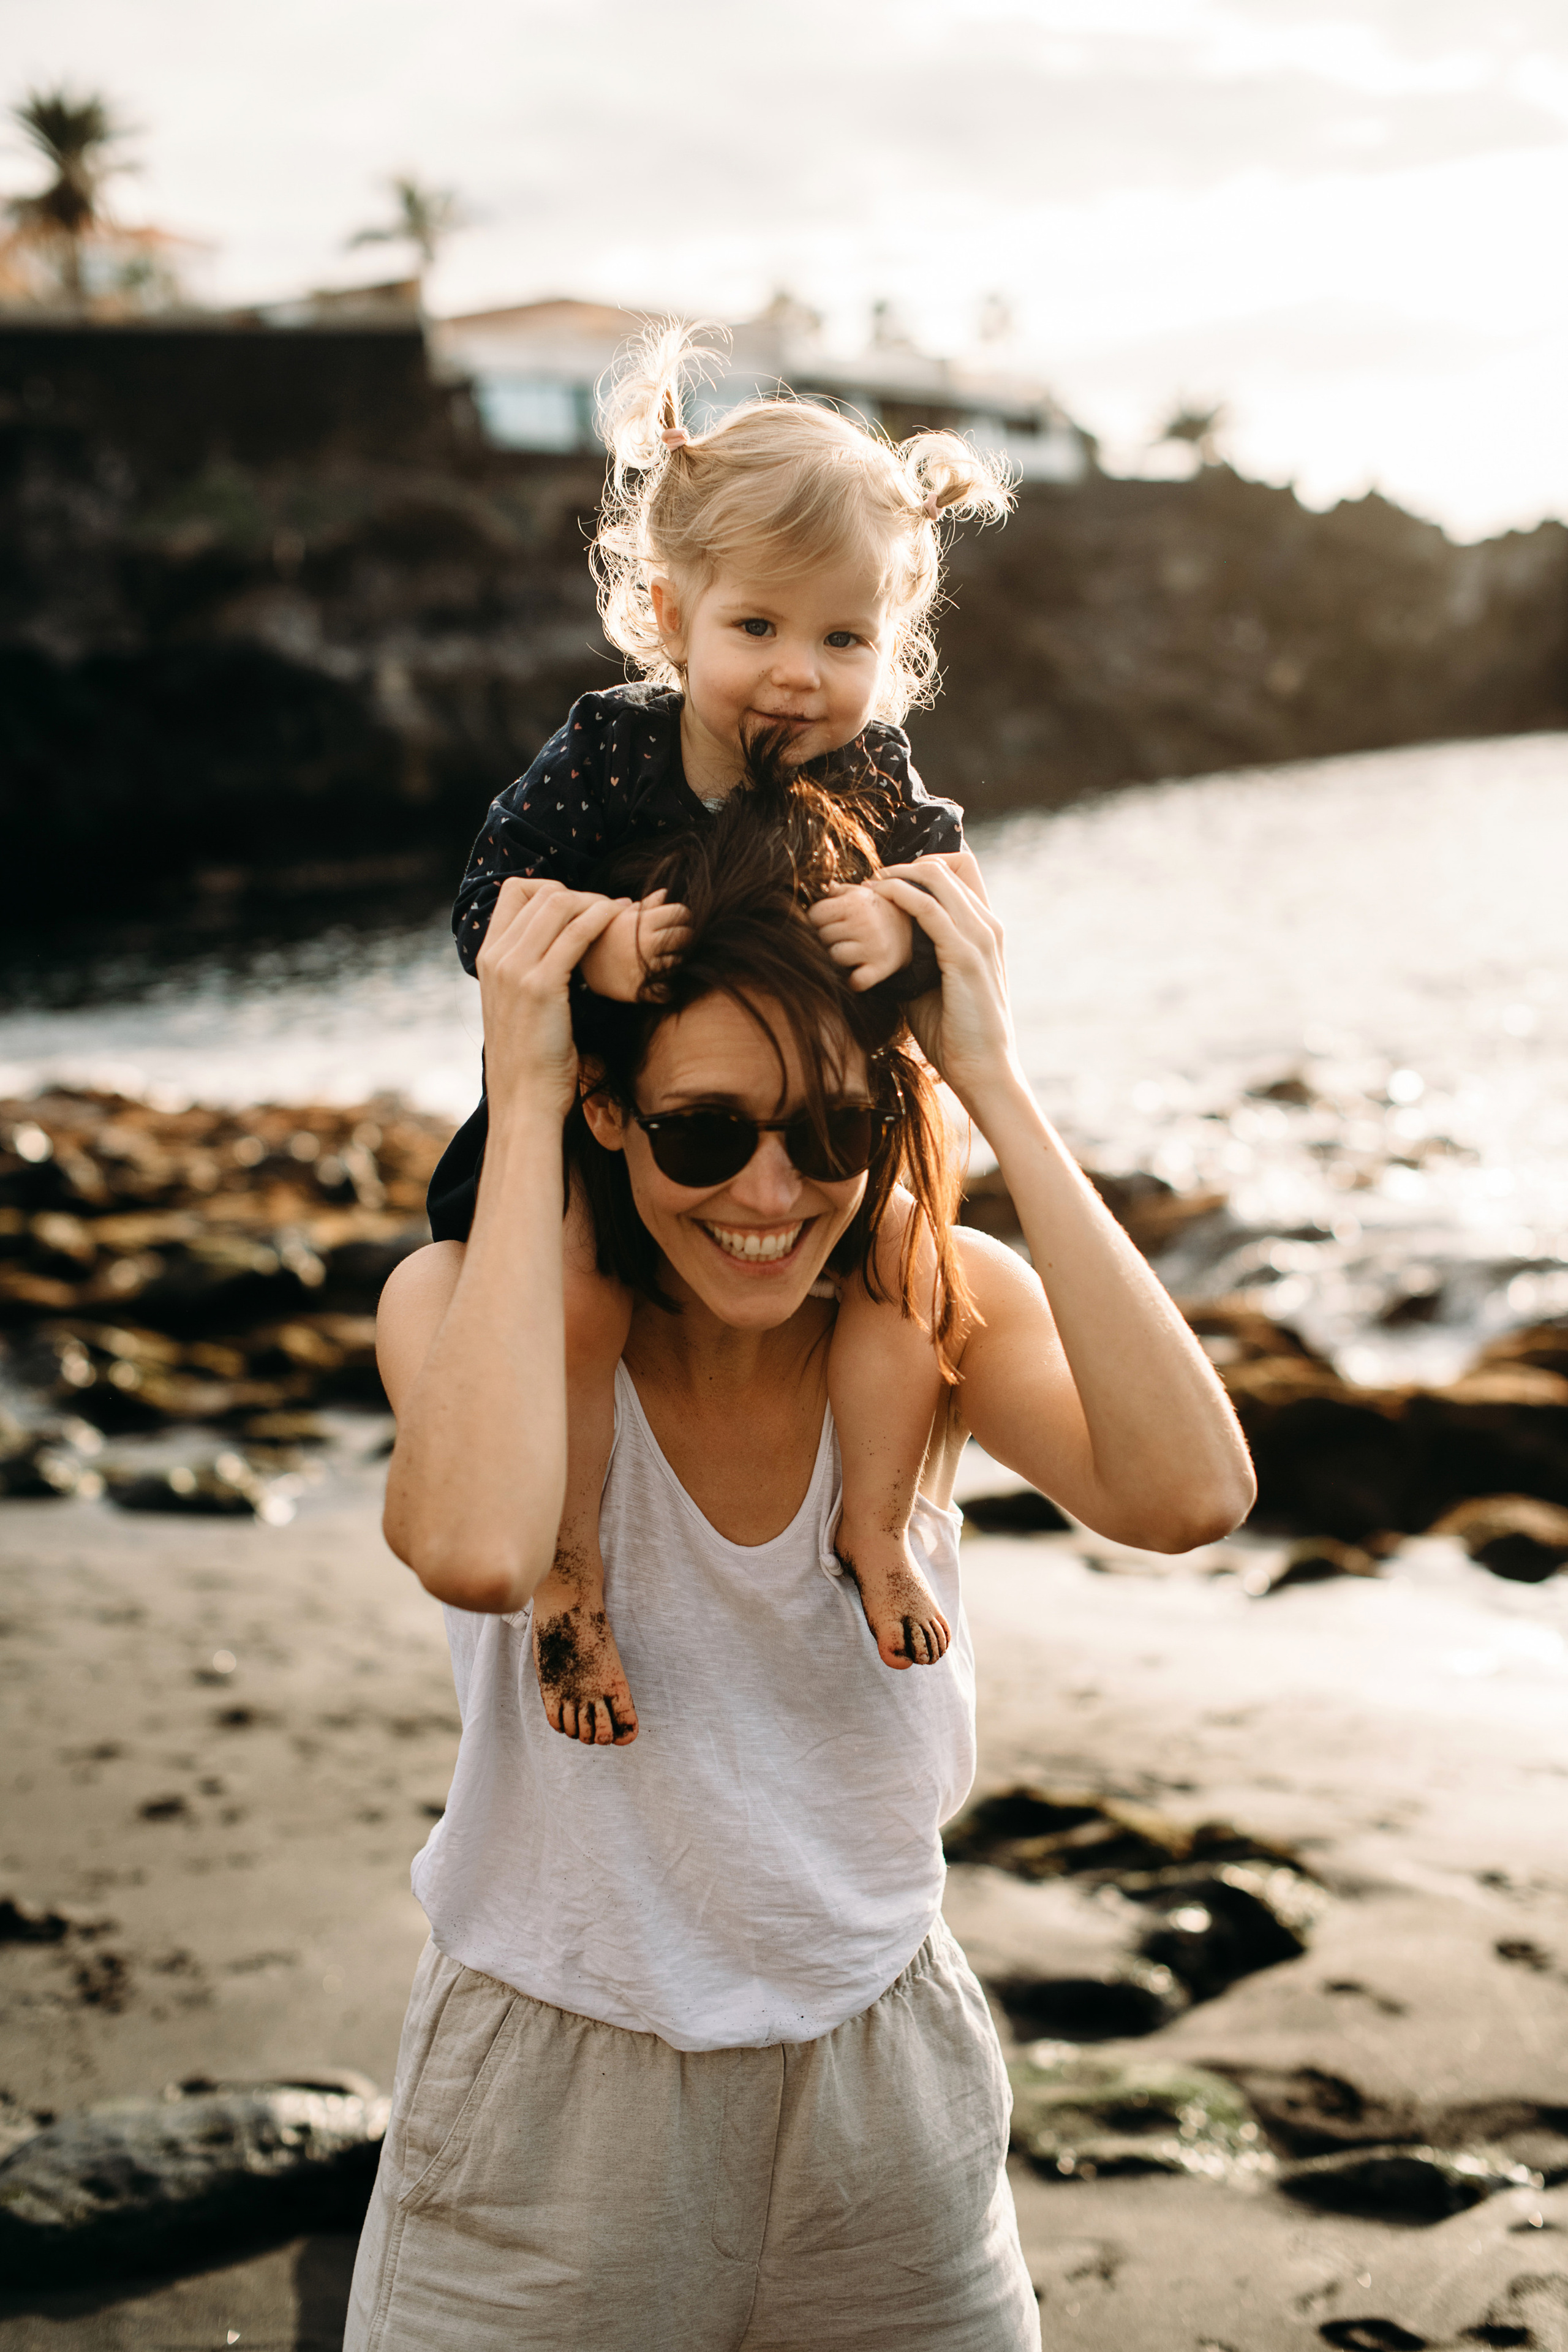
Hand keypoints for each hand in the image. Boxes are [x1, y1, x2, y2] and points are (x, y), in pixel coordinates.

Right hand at [476, 878, 626, 1125]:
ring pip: (560, 905)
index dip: (552, 889)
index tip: (582, 907)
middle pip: (541, 892)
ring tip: (622, 914)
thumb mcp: (517, 1006)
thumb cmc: (530, 1059)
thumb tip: (553, 951)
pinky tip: (622, 920)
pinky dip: (603, 918)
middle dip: (583, 893)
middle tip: (612, 909)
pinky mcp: (542, 985)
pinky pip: (577, 933)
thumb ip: (526, 972)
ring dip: (597, 902)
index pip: (514, 892)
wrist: (523, 1099)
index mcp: (487, 958)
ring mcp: (515, 969)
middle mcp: (497, 957)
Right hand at [578, 889, 691, 999]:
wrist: (582, 972)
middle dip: (683, 937)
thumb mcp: (618, 917)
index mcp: (640, 923)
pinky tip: (658, 979)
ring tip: (662, 959)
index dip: (682, 916)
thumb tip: (665, 892)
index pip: (679, 913)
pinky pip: (670, 988)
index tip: (677, 921)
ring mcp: (646, 967)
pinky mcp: (645, 990)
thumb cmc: (603, 940)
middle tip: (675, 941)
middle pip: (685, 936)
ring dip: (675, 960)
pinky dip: (668, 985)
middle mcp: (646, 943)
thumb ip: (644, 905)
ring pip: (679, 961)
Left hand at [807, 882, 914, 989]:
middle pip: (823, 936)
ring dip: (839, 957)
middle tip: (844, 936)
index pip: (815, 915)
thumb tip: (826, 887)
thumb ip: (840, 891)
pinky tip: (858, 969)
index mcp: (856, 902)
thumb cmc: (879, 912)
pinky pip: (855, 981)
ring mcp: (873, 947)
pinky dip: (854, 980)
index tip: (830, 922)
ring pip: (835, 957)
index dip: (819, 919)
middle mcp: (865, 923)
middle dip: (829, 937)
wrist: (913, 933)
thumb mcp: (863, 894)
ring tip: (851, 950)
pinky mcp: (880, 968)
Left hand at [872, 860, 1019, 1113]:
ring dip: (898, 875)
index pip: (964, 870)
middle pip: (951, 863)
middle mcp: (988, 926)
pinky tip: (879, 900)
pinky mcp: (965, 957)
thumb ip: (917, 954)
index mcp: (985, 929)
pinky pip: (930, 910)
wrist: (982, 1068)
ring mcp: (980, 938)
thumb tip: (881, 938)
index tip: (891, 879)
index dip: (926, 863)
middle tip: (873, 880)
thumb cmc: (954, 1031)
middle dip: (906, 864)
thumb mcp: (932, 981)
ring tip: (870, 886)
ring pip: (940, 878)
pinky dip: (900, 896)